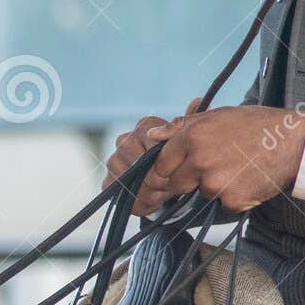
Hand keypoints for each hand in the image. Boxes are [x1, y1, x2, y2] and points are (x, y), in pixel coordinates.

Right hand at [104, 99, 200, 215]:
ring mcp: (113, 161)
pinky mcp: (107, 183)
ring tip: (162, 193)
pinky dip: (140, 203)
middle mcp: (124, 141)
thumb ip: (189, 124)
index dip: (169, 162)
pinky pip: (125, 196)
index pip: (156, 145)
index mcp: (144, 126)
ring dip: (152, 193)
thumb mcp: (186, 140)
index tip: (178, 169)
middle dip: (160, 180)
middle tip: (171, 186)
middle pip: (144, 165)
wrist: (157, 182)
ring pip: (135, 182)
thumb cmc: (173, 159)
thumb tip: (197, 101)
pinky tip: (151, 200)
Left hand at [143, 105, 304, 213]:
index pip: (161, 165)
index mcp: (193, 136)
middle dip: (188, 179)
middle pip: (175, 184)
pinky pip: (220, 203)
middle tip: (215, 165)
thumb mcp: (218, 115)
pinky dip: (230, 196)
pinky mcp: (230, 199)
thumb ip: (181, 126)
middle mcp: (200, 160)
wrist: (296, 142)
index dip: (168, 169)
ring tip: (236, 167)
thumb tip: (152, 134)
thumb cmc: (257, 126)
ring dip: (211, 186)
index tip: (178, 169)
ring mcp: (214, 182)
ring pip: (198, 193)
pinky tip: (246, 179)